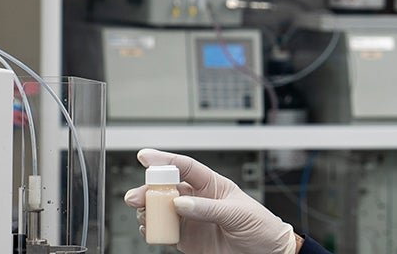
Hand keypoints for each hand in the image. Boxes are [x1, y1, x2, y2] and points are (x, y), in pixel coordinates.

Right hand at [123, 148, 297, 253]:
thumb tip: (180, 203)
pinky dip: (153, 230)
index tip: (145, 157)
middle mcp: (197, 199)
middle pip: (166, 188)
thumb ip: (209, 208)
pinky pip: (164, 231)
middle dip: (148, 189)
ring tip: (144, 216)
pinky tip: (149, 230)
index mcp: (212, 185)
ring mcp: (191, 219)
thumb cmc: (261, 227)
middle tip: (136, 197)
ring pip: (160, 209)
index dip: (164, 160)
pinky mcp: (187, 238)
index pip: (184, 167)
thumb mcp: (238, 214)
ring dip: (148, 211)